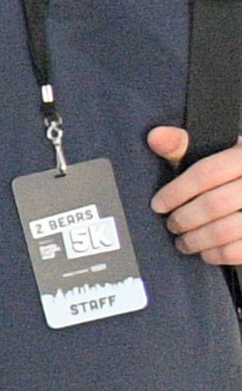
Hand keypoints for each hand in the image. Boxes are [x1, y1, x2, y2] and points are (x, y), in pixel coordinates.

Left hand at [146, 127, 241, 263]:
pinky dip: (215, 254)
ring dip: (194, 240)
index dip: (177, 191)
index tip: (158, 205)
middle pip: (214, 204)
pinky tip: (205, 251)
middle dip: (183, 218)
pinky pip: (236, 251)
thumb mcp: (211, 155)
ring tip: (183, 241)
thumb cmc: (230, 176)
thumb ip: (183, 147)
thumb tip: (156, 136)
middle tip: (172, 224)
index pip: (208, 172)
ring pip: (224, 231)